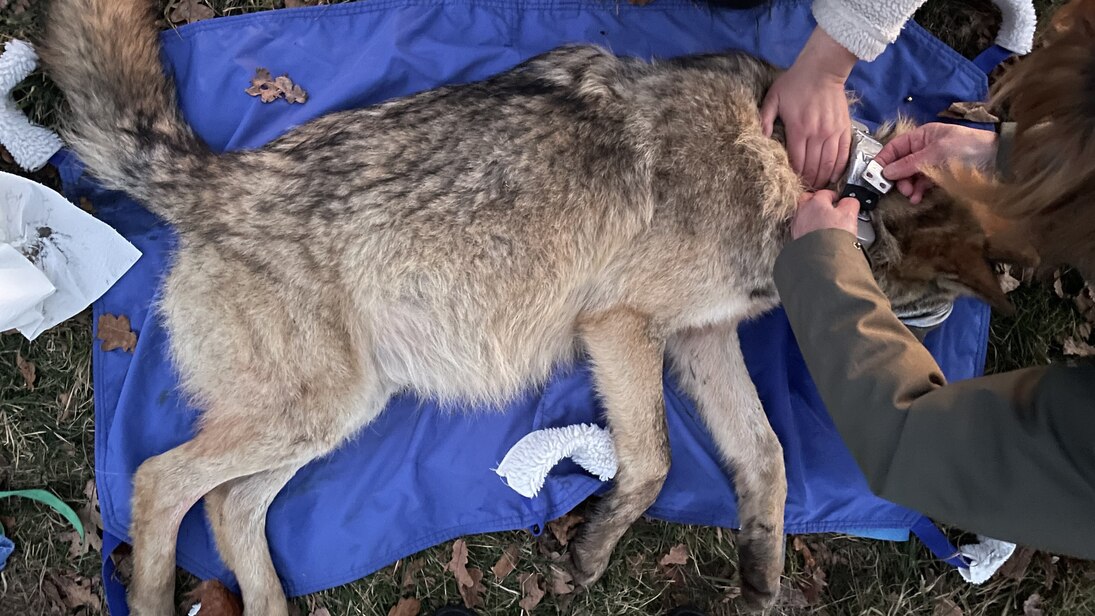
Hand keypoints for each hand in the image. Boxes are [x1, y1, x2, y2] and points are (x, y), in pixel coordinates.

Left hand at [761, 28, 856, 188]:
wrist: (823, 69)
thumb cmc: (795, 83)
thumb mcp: (773, 98)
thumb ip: (764, 119)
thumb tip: (759, 139)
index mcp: (799, 129)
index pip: (797, 162)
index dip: (794, 176)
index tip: (791, 184)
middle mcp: (817, 134)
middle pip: (813, 167)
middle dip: (809, 182)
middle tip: (804, 191)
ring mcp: (832, 132)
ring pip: (829, 164)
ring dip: (823, 179)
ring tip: (817, 187)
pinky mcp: (844, 129)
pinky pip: (843, 154)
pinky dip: (839, 168)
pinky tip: (833, 177)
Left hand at [791, 190, 860, 239]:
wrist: (822, 257)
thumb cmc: (833, 235)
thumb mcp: (849, 214)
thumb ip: (850, 203)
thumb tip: (849, 201)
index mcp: (816, 201)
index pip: (825, 193)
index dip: (835, 197)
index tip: (840, 202)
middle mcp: (803, 211)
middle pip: (809, 199)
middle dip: (818, 202)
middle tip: (828, 208)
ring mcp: (797, 224)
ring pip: (803, 214)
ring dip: (812, 215)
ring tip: (823, 222)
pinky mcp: (795, 237)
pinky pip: (801, 227)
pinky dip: (808, 228)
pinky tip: (816, 234)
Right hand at [874, 122, 998, 203]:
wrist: (998, 160)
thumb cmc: (966, 149)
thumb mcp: (934, 154)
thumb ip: (908, 164)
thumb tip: (885, 172)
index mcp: (922, 136)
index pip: (894, 147)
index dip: (883, 160)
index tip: (874, 176)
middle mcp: (925, 147)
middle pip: (901, 163)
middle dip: (897, 176)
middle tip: (900, 189)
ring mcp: (932, 162)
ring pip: (910, 175)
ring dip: (908, 185)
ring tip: (911, 195)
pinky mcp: (941, 175)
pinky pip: (923, 183)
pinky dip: (919, 190)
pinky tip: (918, 197)